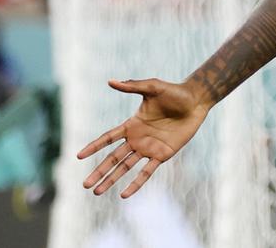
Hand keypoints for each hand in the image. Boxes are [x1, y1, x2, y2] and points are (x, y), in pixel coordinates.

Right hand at [77, 78, 209, 197]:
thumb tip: (110, 81)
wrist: (196, 101)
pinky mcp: (163, 155)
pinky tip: (124, 194)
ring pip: (126, 167)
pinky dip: (136, 183)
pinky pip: (147, 172)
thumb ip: (132, 85)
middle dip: (99, 171)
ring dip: (112, 180)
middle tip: (85, 185)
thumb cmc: (175, 92)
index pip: (108, 138)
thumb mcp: (153, 87)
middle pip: (113, 158)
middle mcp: (137, 139)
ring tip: (97, 192)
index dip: (94, 146)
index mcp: (132, 124)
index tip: (79, 156)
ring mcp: (149, 148)